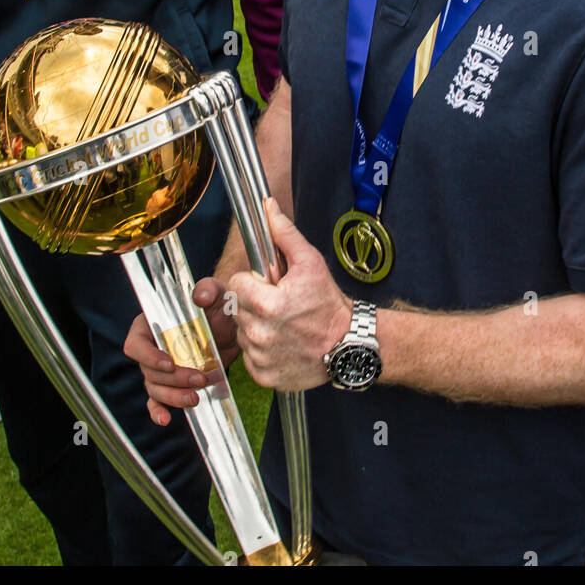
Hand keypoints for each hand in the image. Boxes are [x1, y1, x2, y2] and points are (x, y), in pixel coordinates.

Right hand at [123, 277, 239, 427]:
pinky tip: (165, 420)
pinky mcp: (172, 383)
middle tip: (199, 379)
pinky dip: (158, 411)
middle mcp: (152, 348)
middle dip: (173, 379)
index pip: (136, 343)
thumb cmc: (218, 305)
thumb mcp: (217, 294)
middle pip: (149, 371)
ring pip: (155, 388)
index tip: (170, 364)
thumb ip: (209, 289)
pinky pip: (157, 400)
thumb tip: (201, 295)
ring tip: (196, 397)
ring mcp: (161, 368)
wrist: (231, 326)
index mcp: (153, 324)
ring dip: (173, 396)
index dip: (148, 356)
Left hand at [227, 199, 351, 389]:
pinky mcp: (264, 377)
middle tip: (278, 304)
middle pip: (236, 309)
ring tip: (282, 324)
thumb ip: (284, 234)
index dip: (252, 281)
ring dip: (256, 327)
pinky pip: (250, 358)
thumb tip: (268, 207)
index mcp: (267, 304)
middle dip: (253, 303)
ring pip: (241, 333)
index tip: (269, 286)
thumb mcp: (310, 262)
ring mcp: (261, 358)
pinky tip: (282, 343)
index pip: (236, 285)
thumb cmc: (329, 304)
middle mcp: (260, 334)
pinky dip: (261, 352)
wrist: (348, 344)